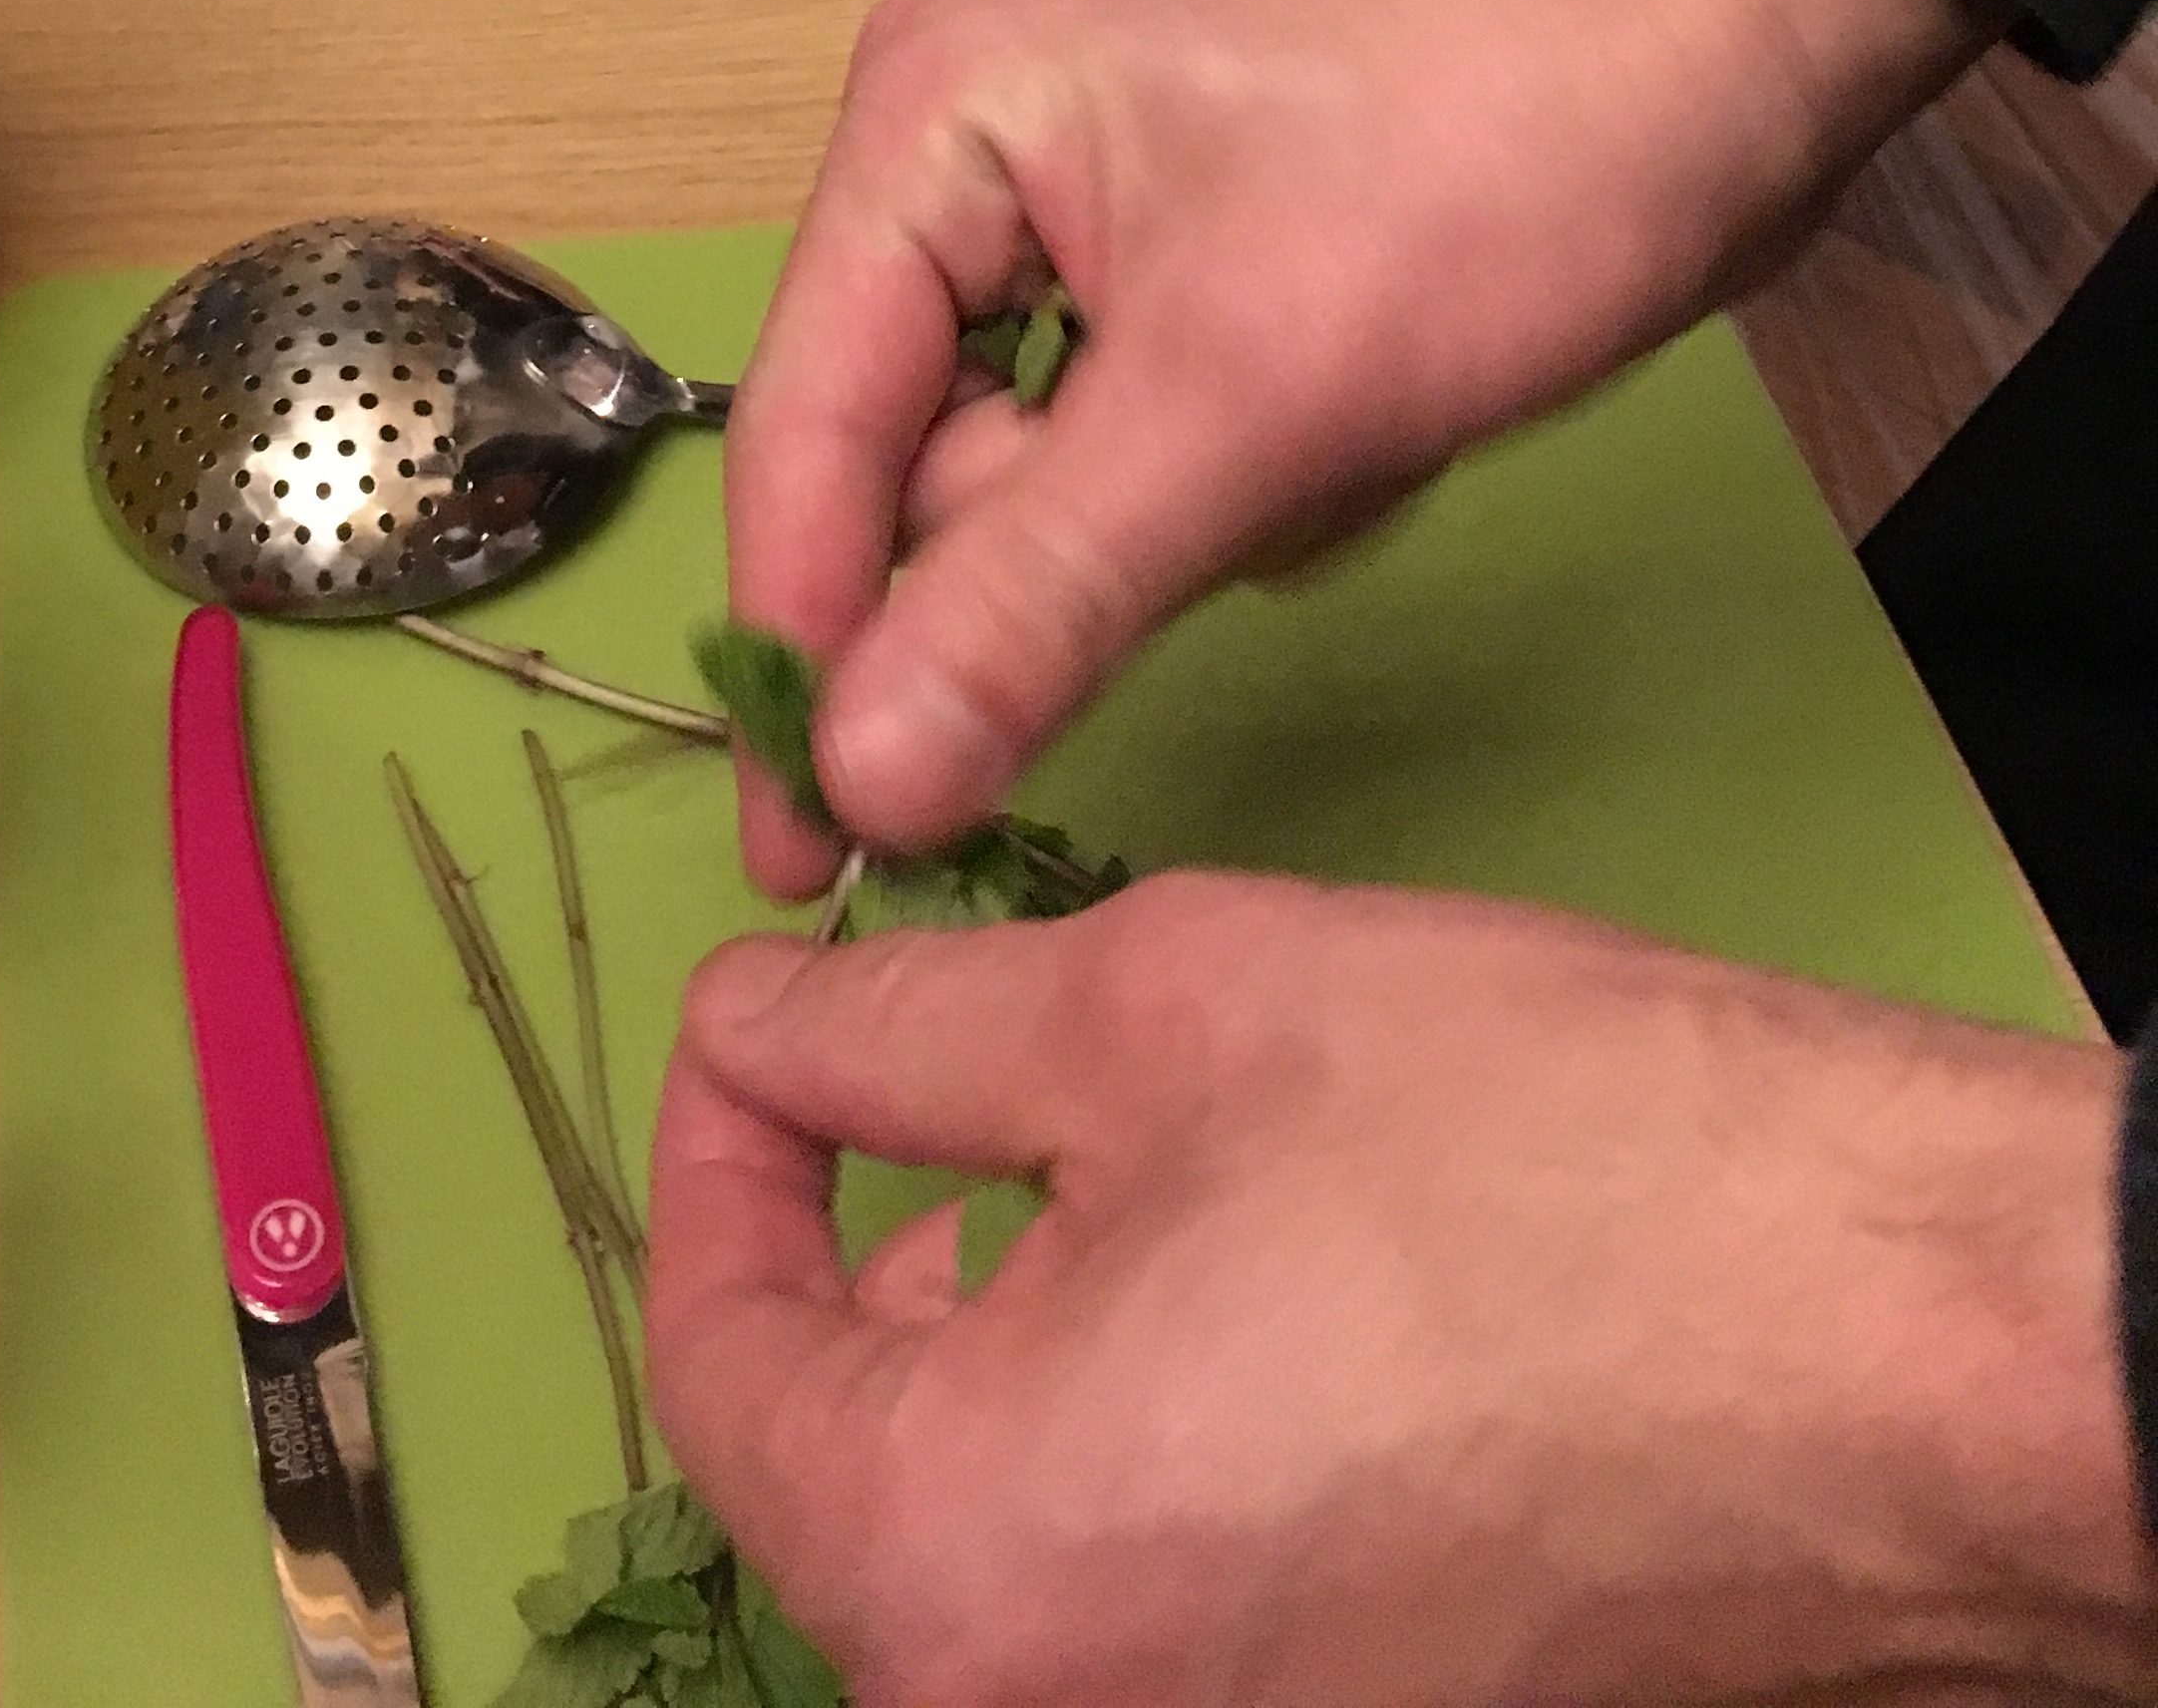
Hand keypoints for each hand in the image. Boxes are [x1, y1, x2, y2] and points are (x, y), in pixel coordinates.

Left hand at [650, 879, 2145, 1707]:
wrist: (1892, 1352)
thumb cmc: (1527, 1162)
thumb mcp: (1148, 1011)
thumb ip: (889, 1033)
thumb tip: (752, 1024)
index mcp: (960, 1571)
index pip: (716, 1367)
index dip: (716, 1158)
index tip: (764, 1020)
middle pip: (848, 1485)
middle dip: (859, 1259)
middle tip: (915, 1075)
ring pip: (994, 1546)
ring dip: (989, 1352)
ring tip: (1074, 1168)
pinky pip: (1135, 1597)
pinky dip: (1118, 1447)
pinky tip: (1210, 1295)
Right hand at [726, 0, 1995, 886]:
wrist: (1735, 42)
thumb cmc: (1491, 160)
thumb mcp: (1247, 401)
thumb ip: (1032, 599)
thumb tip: (857, 784)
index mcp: (929, 125)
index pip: (805, 433)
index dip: (799, 654)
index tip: (806, 866)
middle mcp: (967, 162)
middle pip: (919, 465)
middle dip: (1071, 552)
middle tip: (1177, 608)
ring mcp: (1081, 220)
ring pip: (1053, 484)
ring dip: (1196, 516)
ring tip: (1345, 429)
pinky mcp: (1192, 278)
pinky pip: (1157, 459)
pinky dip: (1260, 485)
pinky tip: (1377, 421)